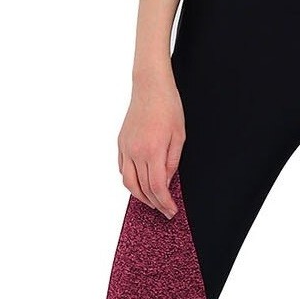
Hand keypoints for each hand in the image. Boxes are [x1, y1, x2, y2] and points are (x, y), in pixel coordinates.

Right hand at [118, 70, 185, 216]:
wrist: (150, 87)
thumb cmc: (168, 107)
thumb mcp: (179, 137)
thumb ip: (172, 163)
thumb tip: (166, 182)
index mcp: (152, 151)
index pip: (157, 187)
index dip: (164, 202)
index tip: (171, 210)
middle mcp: (135, 152)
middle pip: (142, 188)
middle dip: (155, 203)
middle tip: (165, 211)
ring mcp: (125, 148)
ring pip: (128, 182)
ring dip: (140, 196)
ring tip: (153, 201)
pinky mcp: (120, 143)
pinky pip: (123, 169)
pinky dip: (130, 180)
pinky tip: (140, 183)